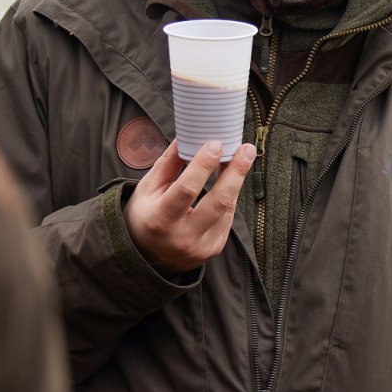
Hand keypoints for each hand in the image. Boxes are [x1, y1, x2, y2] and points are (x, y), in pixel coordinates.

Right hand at [124, 139, 256, 274]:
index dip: (203, 166)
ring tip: (241, 158)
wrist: (144, 256)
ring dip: (235, 181)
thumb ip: (169, 163)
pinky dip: (229, 198)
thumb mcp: (148, 188)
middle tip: (246, 149)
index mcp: (160, 219)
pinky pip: (227, 219)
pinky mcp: (212, 250)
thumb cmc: (145, 215)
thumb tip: (188, 136)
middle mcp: (182, 237)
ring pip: (227, 209)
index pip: (186, 189)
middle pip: (218, 202)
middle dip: (236, 172)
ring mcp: (200, 248)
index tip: (216, 144)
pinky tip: (229, 182)